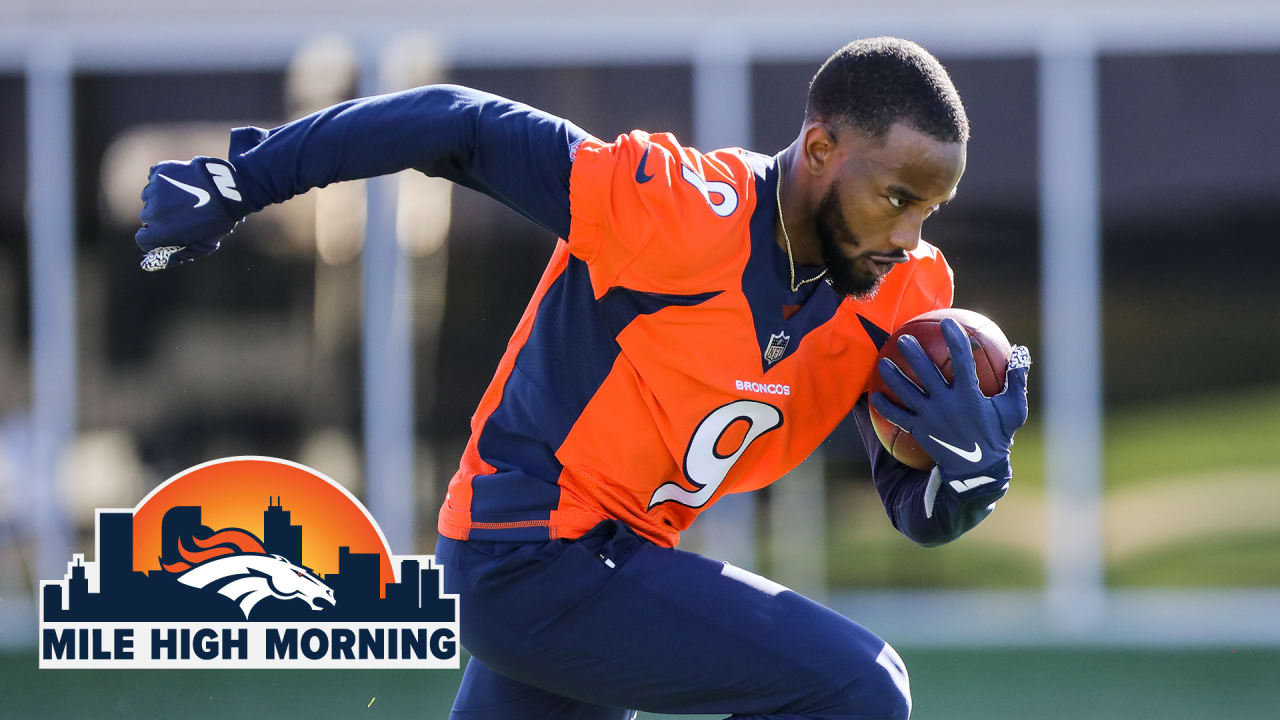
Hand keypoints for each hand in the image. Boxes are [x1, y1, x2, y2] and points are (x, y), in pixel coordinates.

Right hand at [135, 157, 248, 270]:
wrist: (228, 189)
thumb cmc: (218, 221)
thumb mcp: (202, 245)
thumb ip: (176, 254)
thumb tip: (151, 262)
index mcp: (161, 233)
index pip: (142, 239)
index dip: (153, 237)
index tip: (164, 232)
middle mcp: (152, 212)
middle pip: (146, 218)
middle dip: (160, 217)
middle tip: (181, 212)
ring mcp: (154, 190)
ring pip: (149, 197)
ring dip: (160, 198)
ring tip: (184, 197)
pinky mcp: (159, 172)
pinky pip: (154, 178)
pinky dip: (163, 181)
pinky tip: (182, 183)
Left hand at [870, 318, 1030, 480]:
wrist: (978, 469)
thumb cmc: (997, 435)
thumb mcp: (1014, 409)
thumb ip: (1016, 380)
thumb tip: (1021, 351)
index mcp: (969, 395)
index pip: (962, 360)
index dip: (955, 339)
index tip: (948, 322)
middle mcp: (946, 404)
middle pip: (926, 374)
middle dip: (914, 354)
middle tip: (903, 337)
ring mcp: (930, 418)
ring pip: (907, 393)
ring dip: (893, 376)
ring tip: (881, 361)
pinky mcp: (919, 431)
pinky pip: (897, 417)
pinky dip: (885, 406)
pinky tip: (874, 395)